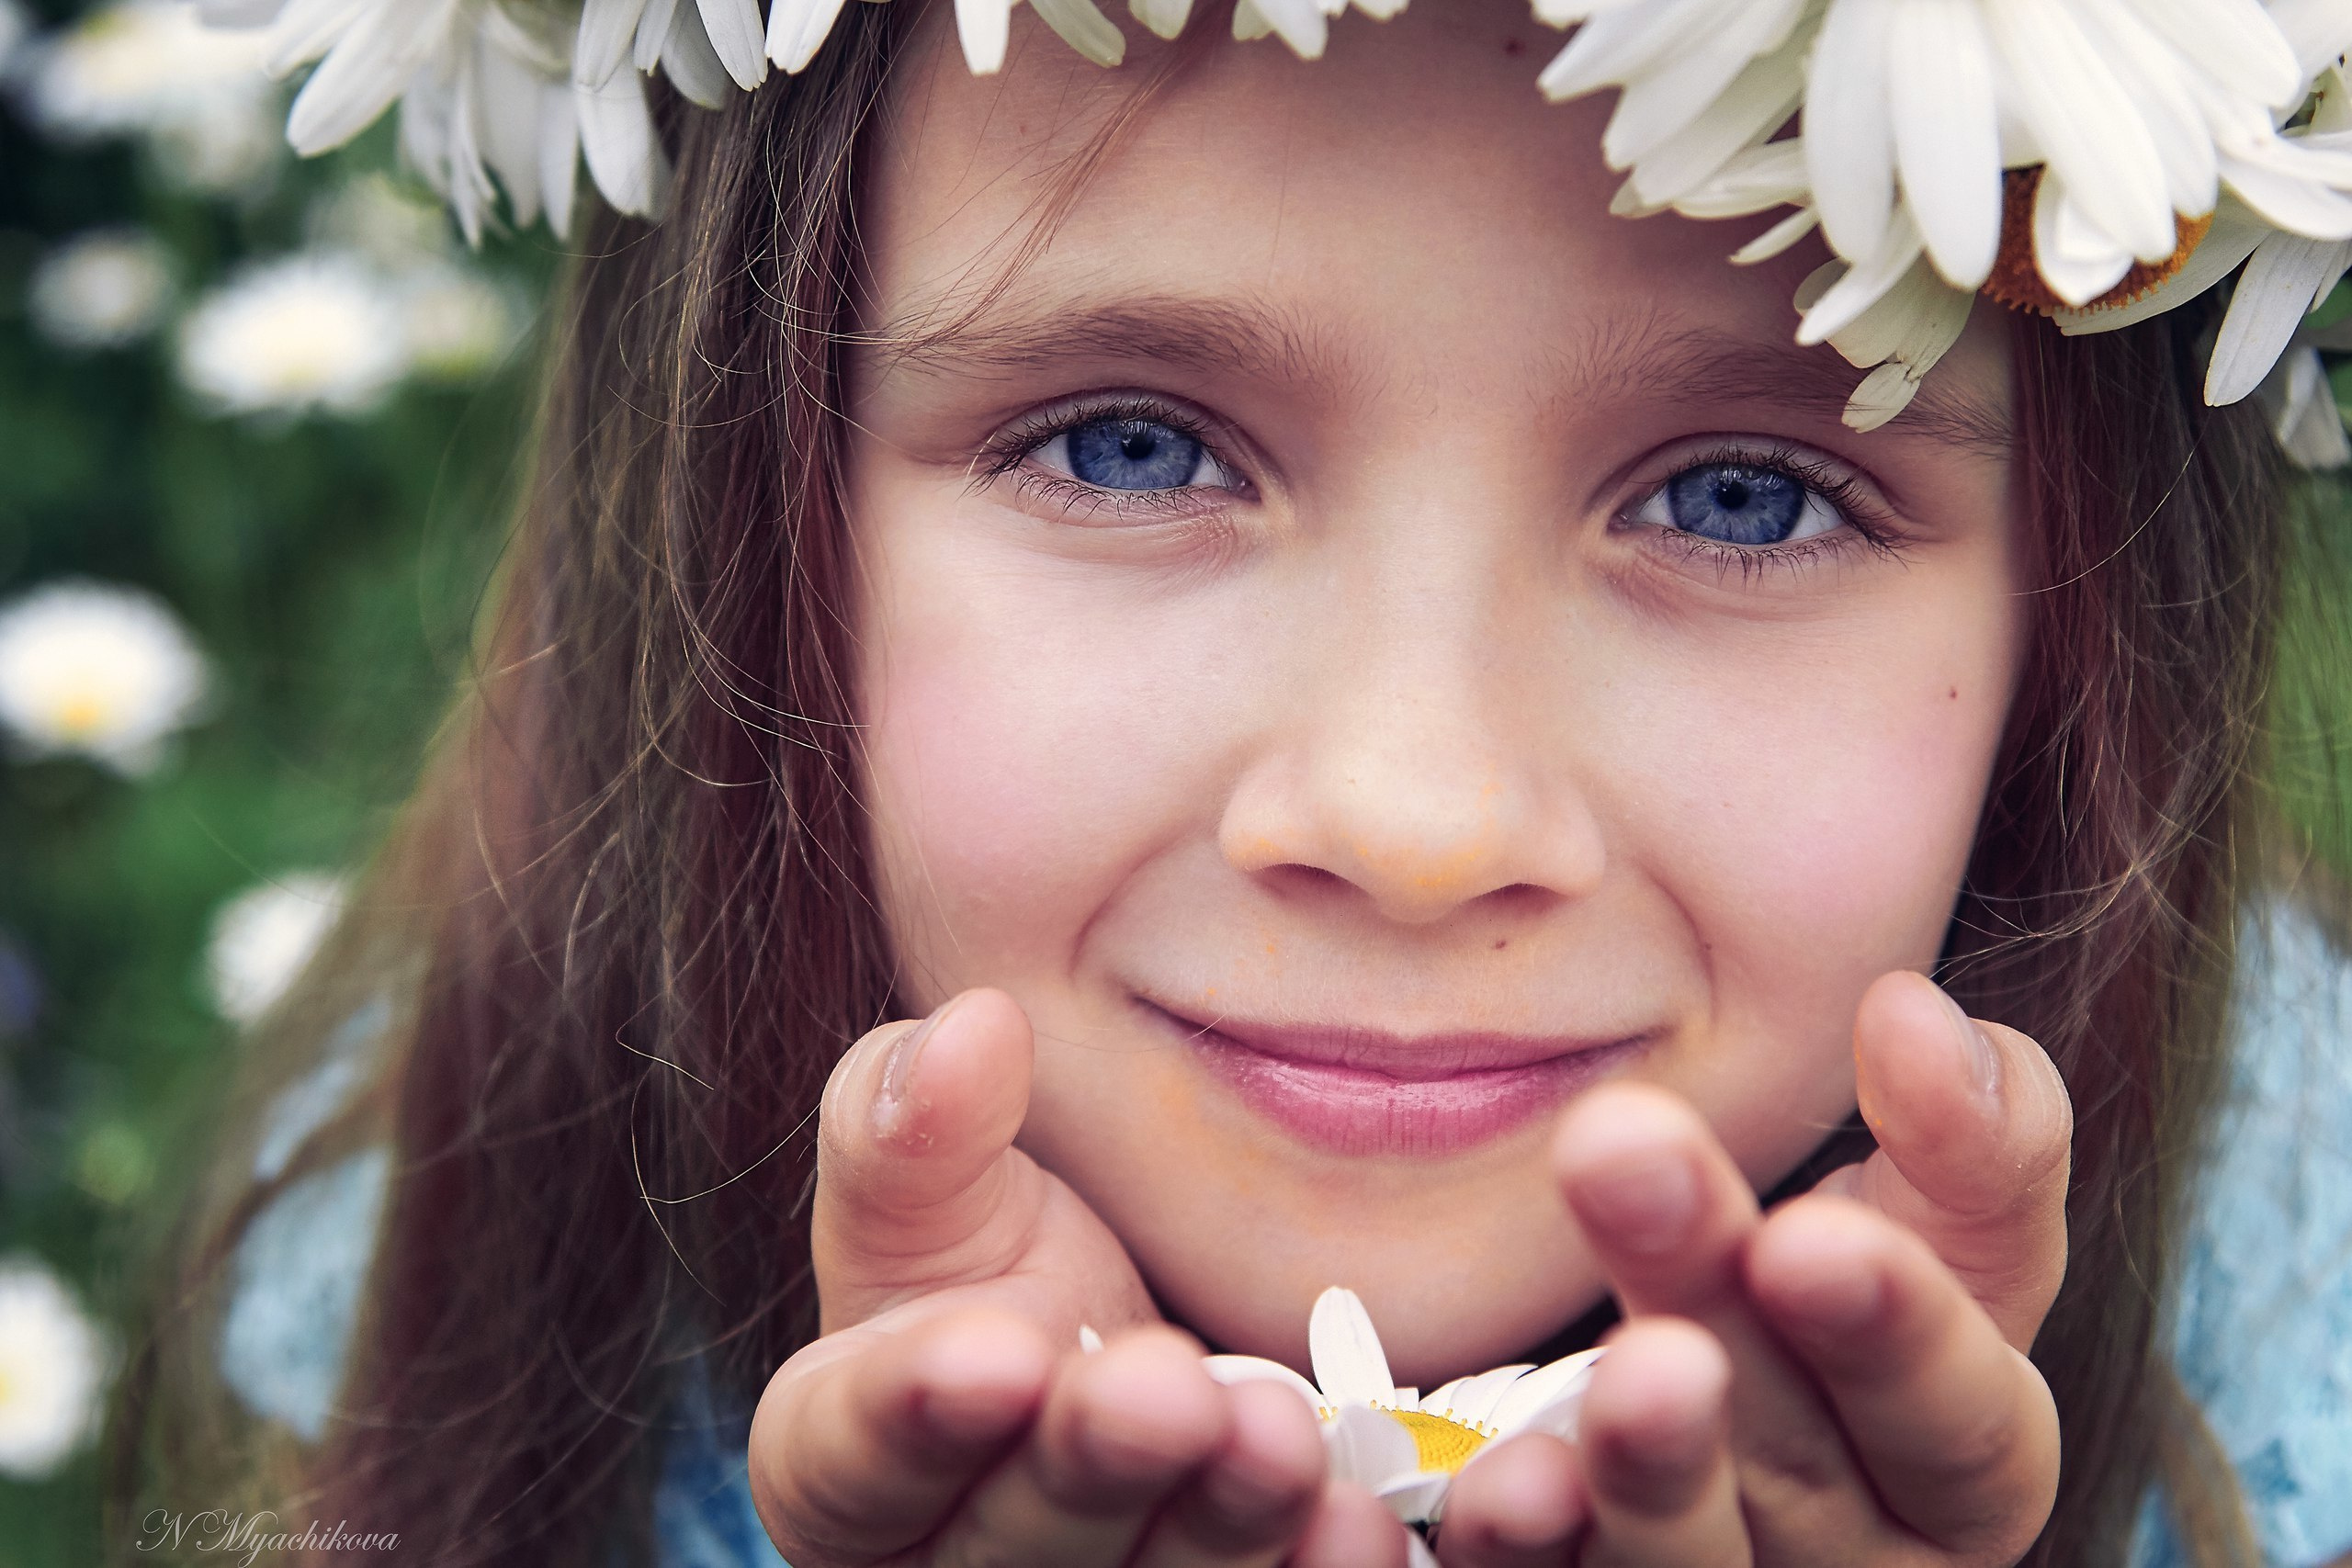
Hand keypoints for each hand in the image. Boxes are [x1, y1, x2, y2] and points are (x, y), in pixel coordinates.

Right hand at [747, 990, 1416, 1567]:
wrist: (1131, 1359)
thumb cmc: (997, 1279)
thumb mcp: (937, 1194)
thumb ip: (914, 1124)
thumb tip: (968, 1026)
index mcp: (848, 1467)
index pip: (852, 1461)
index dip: (916, 1414)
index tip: (994, 1352)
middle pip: (1011, 1549)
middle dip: (1089, 1467)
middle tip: (1164, 1388)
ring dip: (1218, 1526)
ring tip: (1281, 1438)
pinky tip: (1363, 1523)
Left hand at [1437, 971, 2071, 1567]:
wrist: (1716, 1417)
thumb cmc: (1837, 1302)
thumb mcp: (1928, 1229)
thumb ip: (1961, 1133)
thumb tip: (1919, 1013)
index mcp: (1960, 1462)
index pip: (1961, 1412)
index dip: (1897, 1326)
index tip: (1808, 1229)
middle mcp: (1851, 1554)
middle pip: (1795, 1455)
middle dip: (1712, 1303)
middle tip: (1621, 1154)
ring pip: (1683, 1554)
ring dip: (1641, 1455)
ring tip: (1603, 1360)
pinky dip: (1524, 1546)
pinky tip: (1495, 1487)